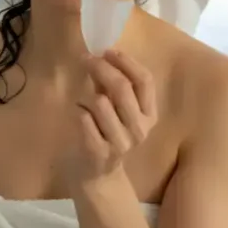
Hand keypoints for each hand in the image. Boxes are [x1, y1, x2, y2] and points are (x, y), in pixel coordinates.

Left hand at [71, 49, 157, 184]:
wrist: (97, 176)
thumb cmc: (107, 135)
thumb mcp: (116, 110)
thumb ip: (111, 86)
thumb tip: (101, 55)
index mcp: (149, 115)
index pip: (145, 81)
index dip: (126, 62)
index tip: (108, 51)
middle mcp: (140, 129)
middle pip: (122, 88)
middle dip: (101, 68)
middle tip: (87, 59)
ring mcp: (121, 142)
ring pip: (100, 102)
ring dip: (87, 94)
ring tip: (84, 101)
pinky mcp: (99, 152)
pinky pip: (84, 119)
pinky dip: (78, 111)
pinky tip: (79, 116)